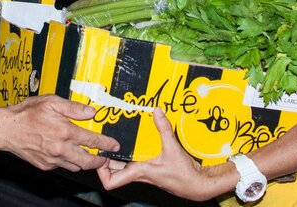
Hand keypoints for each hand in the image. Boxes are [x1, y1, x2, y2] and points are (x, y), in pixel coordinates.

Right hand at [1, 95, 119, 171]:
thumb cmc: (27, 113)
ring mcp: (53, 159)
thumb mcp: (51, 102)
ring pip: (76, 166)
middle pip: (88, 161)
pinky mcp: (45, 166)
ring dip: (83, 162)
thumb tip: (91, 112)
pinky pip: (62, 166)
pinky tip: (65, 152)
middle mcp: (61, 148)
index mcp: (65, 131)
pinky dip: (67, 161)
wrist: (6, 129)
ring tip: (87, 155)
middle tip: (105, 158)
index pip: (93, 141)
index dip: (107, 144)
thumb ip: (73, 108)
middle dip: (99, 161)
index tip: (115, 146)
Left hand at [96, 108, 225, 201]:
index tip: (101, 154)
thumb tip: (157, 110)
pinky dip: (128, 153)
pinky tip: (131, 140)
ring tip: (113, 137)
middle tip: (103, 140)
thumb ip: (164, 128)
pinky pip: (132, 162)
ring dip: (116, 154)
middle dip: (105, 157)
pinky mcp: (149, 168)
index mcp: (138, 172)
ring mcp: (142, 172)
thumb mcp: (172, 148)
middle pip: (112, 171)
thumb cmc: (184, 174)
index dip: (100, 170)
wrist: (196, 185)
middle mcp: (137, 174)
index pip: (110, 182)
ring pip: (121, 166)